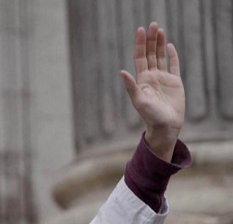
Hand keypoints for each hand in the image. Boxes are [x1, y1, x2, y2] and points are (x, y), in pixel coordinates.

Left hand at [120, 22, 184, 161]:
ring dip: (160, 44)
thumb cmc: (150, 116)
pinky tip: (169, 46)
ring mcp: (163, 79)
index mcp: (142, 80)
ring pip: (160, 57)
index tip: (140, 30)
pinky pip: (173, 65)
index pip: (140, 57)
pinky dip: (171, 55)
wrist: (165, 126)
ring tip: (159, 30)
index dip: (140, 44)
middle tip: (152, 25)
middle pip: (150, 54)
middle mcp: (151, 77)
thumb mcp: (139, 101)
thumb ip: (131, 86)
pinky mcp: (174, 82)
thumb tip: (121, 71)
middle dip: (150, 40)